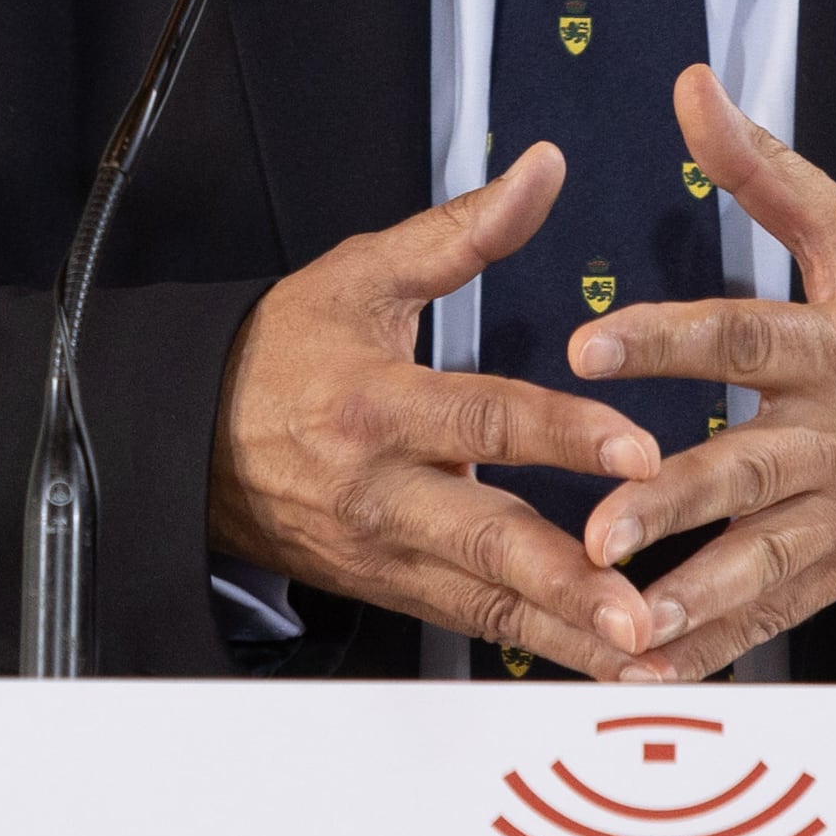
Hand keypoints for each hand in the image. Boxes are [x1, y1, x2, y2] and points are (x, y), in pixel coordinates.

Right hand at [208, 153, 674, 674]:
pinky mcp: (392, 591)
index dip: (564, 435)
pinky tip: (608, 666)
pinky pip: (477, 625)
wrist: (188, 440)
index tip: (639, 451)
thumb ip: (461, 230)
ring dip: (570, 637)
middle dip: (568, 580)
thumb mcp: (361, 276)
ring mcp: (386, 553)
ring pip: (489, 603)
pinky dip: (544, 649)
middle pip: (486, 539)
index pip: (484, 420)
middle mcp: (382, 491)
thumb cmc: (282, 352)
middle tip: (640, 612)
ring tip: (647, 664)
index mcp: (379, 405)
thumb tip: (542, 168)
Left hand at [564, 66, 835, 681]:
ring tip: (623, 625)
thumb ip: (761, 169)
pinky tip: (656, 668)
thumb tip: (690, 87)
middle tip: (595, 530)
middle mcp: (835, 436)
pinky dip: (720, 645)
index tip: (590, 342)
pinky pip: (779, 611)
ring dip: (691, 596)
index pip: (742, 335)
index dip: (666, 339)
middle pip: (745, 470)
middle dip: (670, 505)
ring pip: (762, 559)